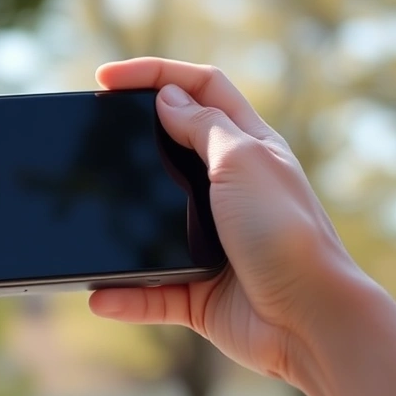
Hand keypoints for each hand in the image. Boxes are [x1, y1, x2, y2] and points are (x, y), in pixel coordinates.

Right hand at [89, 58, 366, 385]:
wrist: (311, 321)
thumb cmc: (287, 233)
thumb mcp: (243, 161)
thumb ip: (203, 127)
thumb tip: (167, 99)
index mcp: (248, 147)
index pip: (201, 89)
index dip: (156, 74)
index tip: (106, 78)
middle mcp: (229, 189)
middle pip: (169, 149)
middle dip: (127, 142)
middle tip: (87, 137)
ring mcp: (212, 242)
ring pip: (150, 224)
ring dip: (118, 227)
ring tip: (84, 223)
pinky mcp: (197, 291)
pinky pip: (149, 290)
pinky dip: (125, 295)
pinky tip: (101, 296)